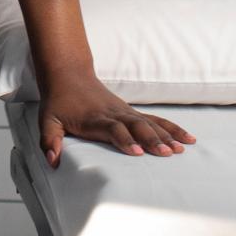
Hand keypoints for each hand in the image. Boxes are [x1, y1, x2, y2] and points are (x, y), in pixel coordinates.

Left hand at [37, 73, 192, 164]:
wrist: (68, 74)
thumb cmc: (58, 101)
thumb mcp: (48, 120)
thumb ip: (50, 140)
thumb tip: (52, 161)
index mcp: (95, 119)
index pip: (113, 129)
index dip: (125, 140)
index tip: (137, 152)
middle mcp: (114, 114)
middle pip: (136, 126)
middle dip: (152, 140)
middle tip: (166, 154)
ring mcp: (126, 112)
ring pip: (150, 123)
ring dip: (166, 135)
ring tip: (181, 149)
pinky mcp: (132, 112)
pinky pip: (156, 120)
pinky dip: (172, 128)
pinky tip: (188, 138)